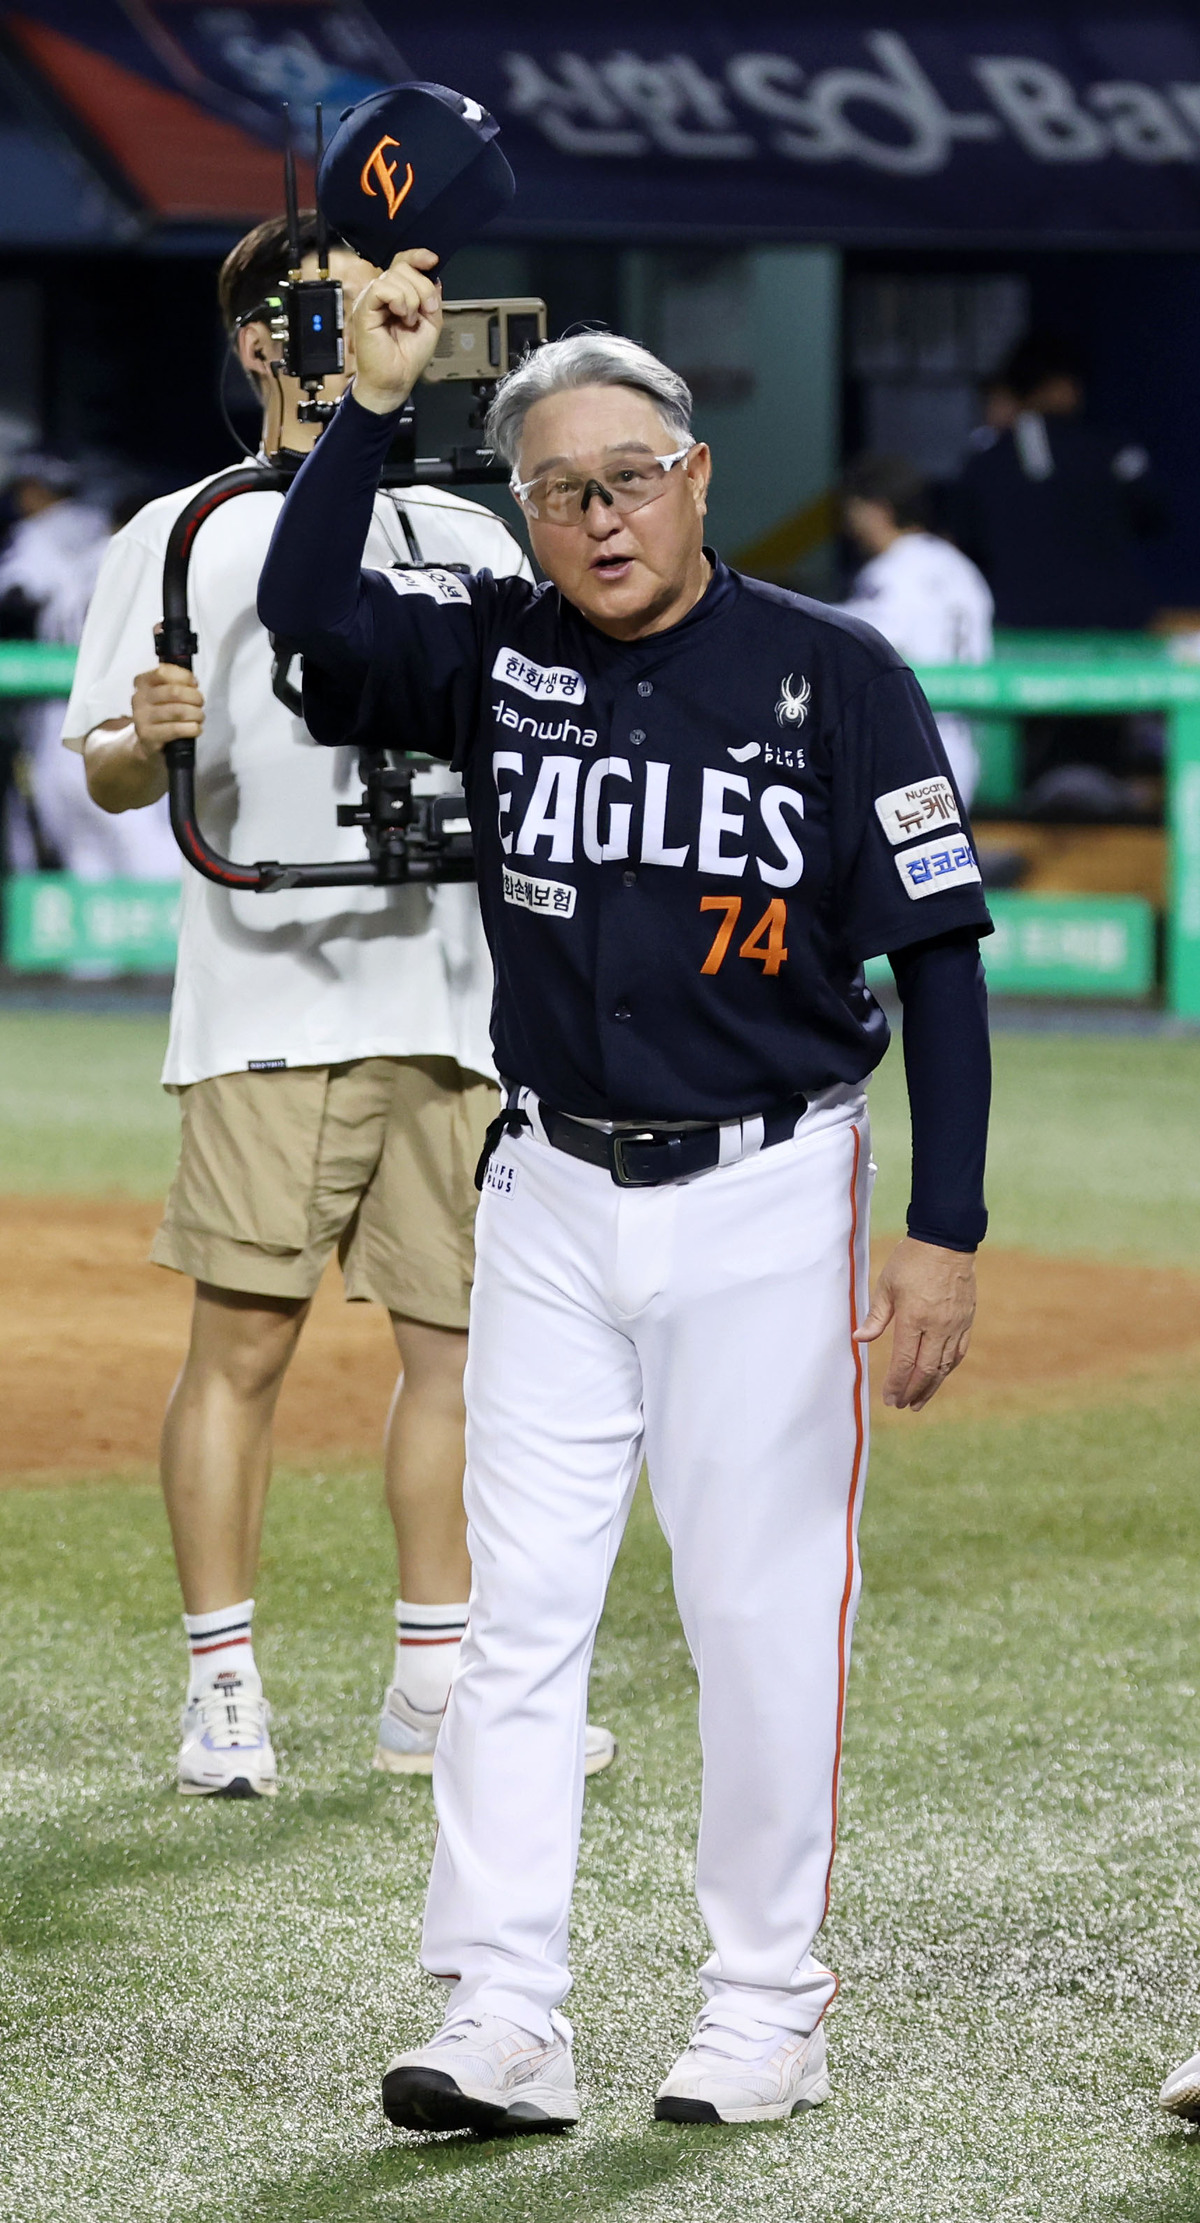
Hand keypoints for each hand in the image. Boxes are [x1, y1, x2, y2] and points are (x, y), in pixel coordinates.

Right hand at [132, 663, 204, 755]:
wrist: (148, 741)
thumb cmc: (162, 713)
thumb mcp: (164, 693)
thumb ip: (176, 682)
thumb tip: (193, 682)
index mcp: (142, 682)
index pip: (163, 672)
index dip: (184, 677)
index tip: (194, 684)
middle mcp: (139, 698)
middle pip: (174, 692)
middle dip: (194, 697)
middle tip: (200, 703)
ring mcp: (142, 718)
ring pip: (178, 711)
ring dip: (196, 714)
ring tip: (199, 716)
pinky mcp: (148, 735)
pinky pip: (176, 729)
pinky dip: (193, 728)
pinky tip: (196, 728)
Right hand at [351, 248, 441, 414]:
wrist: (395, 381)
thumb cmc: (407, 358)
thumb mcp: (430, 324)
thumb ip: (432, 300)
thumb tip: (434, 277)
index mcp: (396, 295)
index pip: (402, 263)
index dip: (417, 256)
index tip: (433, 260)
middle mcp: (382, 295)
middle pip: (402, 267)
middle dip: (422, 287)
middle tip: (425, 311)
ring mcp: (372, 300)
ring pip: (394, 276)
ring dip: (411, 298)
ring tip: (409, 320)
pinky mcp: (364, 309)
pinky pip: (381, 288)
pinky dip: (398, 299)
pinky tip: (400, 316)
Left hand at [856, 1236, 976, 1412]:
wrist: (947, 1240)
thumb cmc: (911, 1260)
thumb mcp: (886, 1285)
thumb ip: (876, 1317)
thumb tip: (860, 1339)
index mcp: (914, 1317)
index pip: (905, 1361)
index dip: (896, 1384)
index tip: (889, 1398)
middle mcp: (938, 1325)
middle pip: (926, 1370)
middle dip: (913, 1392)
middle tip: (902, 1406)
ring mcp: (955, 1324)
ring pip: (945, 1365)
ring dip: (931, 1387)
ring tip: (919, 1402)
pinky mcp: (967, 1320)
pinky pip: (959, 1352)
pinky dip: (947, 1369)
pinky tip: (939, 1377)